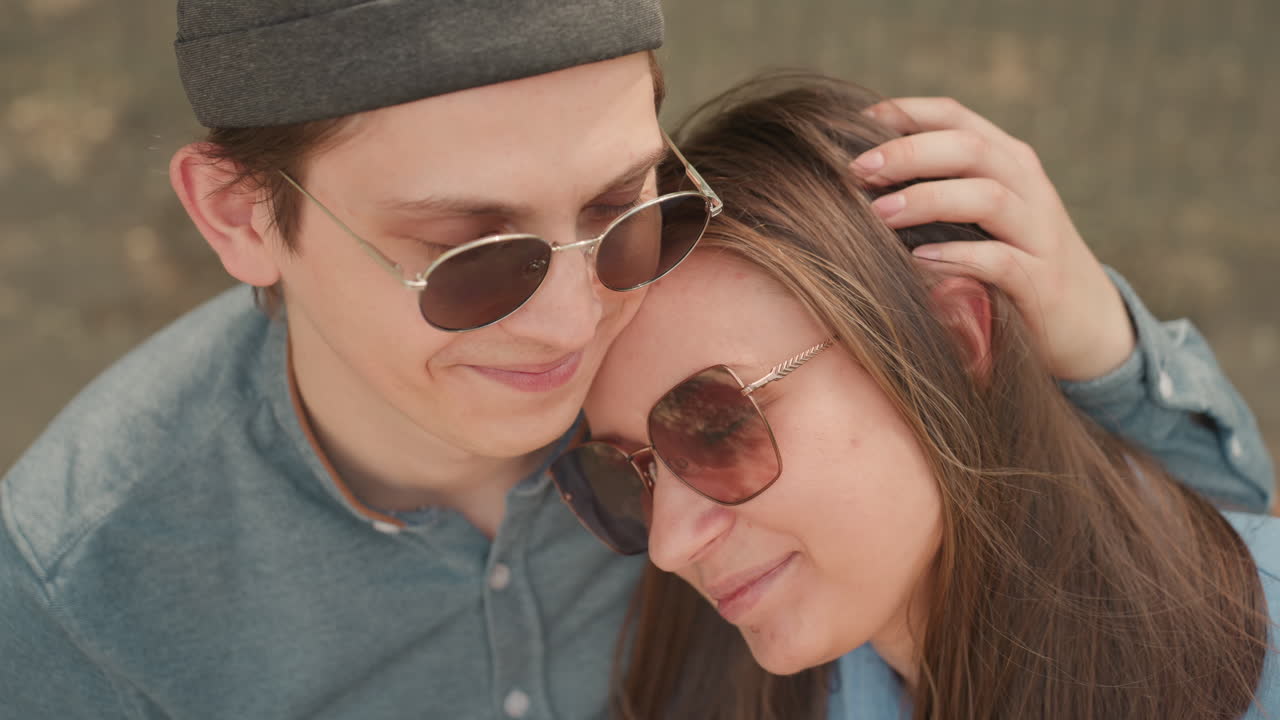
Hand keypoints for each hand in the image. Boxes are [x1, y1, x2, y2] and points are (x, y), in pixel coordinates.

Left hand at [851, 97, 1133, 381]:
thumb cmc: (1012, 261)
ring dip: (928, 201)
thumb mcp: (980, 216)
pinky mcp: (1043, 282)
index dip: (906, 113)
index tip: (856, 122)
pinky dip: (959, 256)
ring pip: (987, 197)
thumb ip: (938, 188)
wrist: (1088, 323)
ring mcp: (1040, 233)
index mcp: (1007, 160)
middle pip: (970, 149)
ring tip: (879, 214)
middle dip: (909, 154)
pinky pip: (1000, 260)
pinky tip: (919, 260)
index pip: (956, 117)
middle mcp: (1028, 186)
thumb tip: (859, 174)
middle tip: (857, 170)